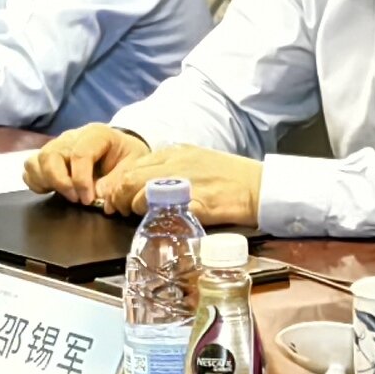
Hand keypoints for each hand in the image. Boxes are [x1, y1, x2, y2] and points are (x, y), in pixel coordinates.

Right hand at [25, 125, 140, 206]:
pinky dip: (36, 182)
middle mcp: (71, 137)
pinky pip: (30, 168)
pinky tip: (53, 189)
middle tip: (75, 198)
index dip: (81, 180)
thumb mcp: (134, 166)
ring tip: (65, 194)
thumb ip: (118, 182)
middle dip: (60, 181)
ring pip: (35, 161)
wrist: (122, 152)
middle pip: (50, 155)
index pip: (79, 153)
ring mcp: (57, 146)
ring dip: (46, 182)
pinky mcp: (48, 158)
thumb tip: (99, 200)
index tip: (89, 200)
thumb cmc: (128, 158)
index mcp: (96, 134)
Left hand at [103, 143, 259, 225]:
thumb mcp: (195, 160)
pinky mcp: (195, 203)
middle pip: (128, 179)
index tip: (116, 197)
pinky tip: (159, 221)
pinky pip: (163, 211)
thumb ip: (170, 167)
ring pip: (139, 193)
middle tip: (119, 210)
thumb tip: (143, 182)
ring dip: (134, 208)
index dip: (117, 184)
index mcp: (174, 152)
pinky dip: (154, 218)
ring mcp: (185, 182)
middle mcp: (176, 163)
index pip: (131, 165)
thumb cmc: (229, 177)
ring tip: (138, 216)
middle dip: (118, 197)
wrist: (259, 187)